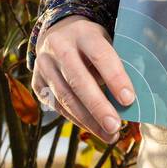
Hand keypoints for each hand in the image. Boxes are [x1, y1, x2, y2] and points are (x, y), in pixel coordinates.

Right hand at [32, 15, 135, 144]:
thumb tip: (129, 99)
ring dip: (88, 120)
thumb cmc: (91, 41)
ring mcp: (44, 65)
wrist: (57, 33)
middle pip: (78, 80)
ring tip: (109, 134)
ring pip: (66, 98)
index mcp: (83, 33)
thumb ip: (116, 63)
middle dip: (98, 107)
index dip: (115, 78)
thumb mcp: (105, 40)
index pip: (100, 55)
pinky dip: (77, 120)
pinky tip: (93, 128)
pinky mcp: (37, 83)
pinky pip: (57, 106)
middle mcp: (59, 47)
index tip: (129, 100)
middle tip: (115, 126)